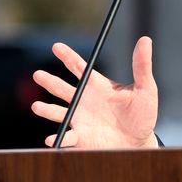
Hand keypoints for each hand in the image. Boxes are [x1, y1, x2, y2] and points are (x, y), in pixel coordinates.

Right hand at [31, 36, 158, 148]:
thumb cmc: (143, 113)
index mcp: (98, 86)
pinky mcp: (81, 138)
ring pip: (58, 112)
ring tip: (36, 107)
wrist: (140, 141)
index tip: (56, 46)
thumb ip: (142, 66)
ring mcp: (81, 119)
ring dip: (47, 110)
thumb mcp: (145, 88)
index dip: (67, 56)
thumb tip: (145, 40)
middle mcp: (85, 101)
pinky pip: (66, 137)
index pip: (80, 68)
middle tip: (37, 74)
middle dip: (50, 82)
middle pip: (63, 88)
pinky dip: (58, 138)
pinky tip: (51, 139)